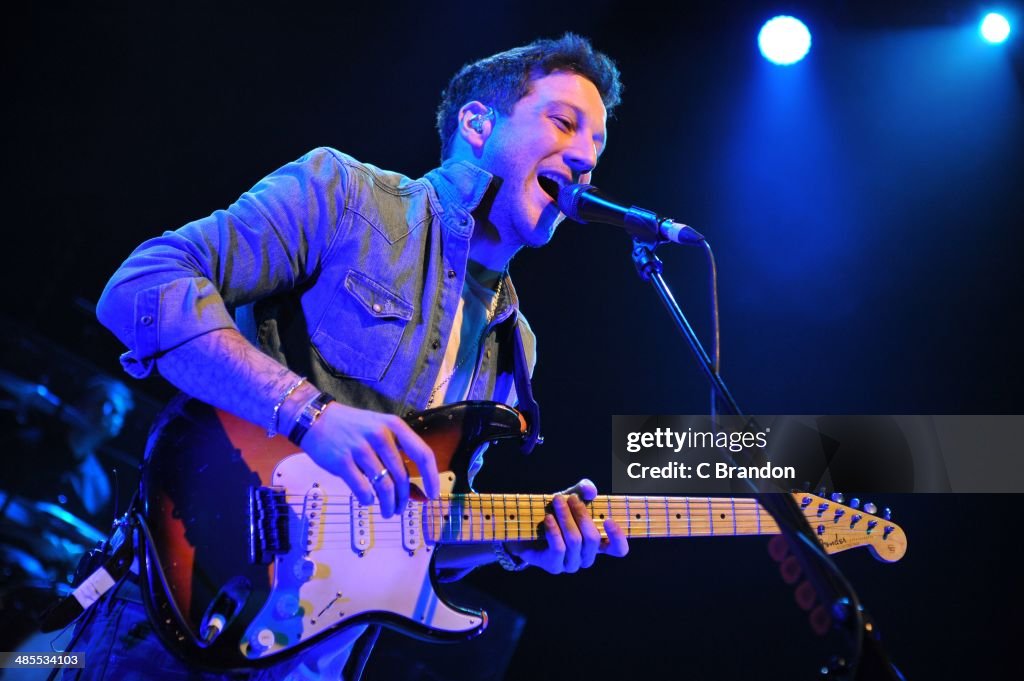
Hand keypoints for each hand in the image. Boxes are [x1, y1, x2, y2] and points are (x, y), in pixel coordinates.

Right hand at [300, 402, 439, 517]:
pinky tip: (367, 500)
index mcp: (394, 426)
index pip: (422, 453)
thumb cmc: (352, 427)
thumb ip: (396, 452)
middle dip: (403, 498)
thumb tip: (414, 487)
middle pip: (401, 476)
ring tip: (387, 511)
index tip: (433, 495)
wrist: (315, 419)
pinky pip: (362, 488)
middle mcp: (380, 435)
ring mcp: (360, 448)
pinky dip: (367, 499)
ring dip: (388, 504)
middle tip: (400, 509)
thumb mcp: (379, 428)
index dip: (431, 477)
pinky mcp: (342, 461)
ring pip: (384, 485)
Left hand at [505, 478, 627, 573]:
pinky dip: (554, 531)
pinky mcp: (554, 566)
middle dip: (581, 515)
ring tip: (557, 501)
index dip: (618, 538)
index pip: (618, 550)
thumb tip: (591, 490)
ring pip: (575, 541)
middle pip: (592, 539)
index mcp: (597, 544)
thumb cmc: (554, 512)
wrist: (525, 526)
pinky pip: (558, 548)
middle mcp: (586, 557)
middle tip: (569, 498)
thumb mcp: (569, 498)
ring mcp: (571, 564)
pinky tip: (548, 518)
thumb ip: (582, 490)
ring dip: (565, 518)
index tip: (608, 519)